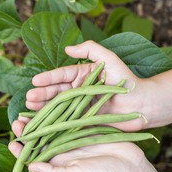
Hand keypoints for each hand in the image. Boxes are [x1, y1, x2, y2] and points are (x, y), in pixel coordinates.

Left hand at [9, 117, 149, 171]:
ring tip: (29, 110)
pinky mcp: (84, 127)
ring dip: (40, 118)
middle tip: (17, 121)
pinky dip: (59, 110)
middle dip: (28, 130)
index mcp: (57, 163)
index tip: (12, 143)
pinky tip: (50, 102)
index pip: (34, 157)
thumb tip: (29, 166)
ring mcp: (72, 137)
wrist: (130, 168)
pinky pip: (68, 116)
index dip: (21, 151)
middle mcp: (62, 150)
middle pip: (40, 138)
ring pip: (52, 125)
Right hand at [17, 40, 150, 131]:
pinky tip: (40, 122)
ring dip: (42, 107)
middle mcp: (77, 90)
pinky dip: (52, 122)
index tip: (35, 81)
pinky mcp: (82, 120)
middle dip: (41, 94)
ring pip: (57, 106)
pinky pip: (65, 120)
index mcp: (81, 75)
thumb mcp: (110, 59)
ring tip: (30, 108)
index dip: (48, 78)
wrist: (142, 105)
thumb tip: (68, 48)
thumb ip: (91, 49)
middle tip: (29, 98)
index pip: (61, 75)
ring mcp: (79, 106)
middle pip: (55, 92)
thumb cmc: (126, 80)